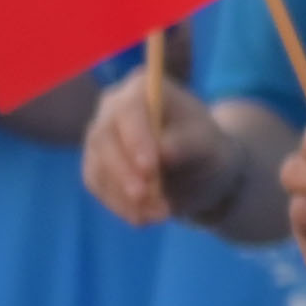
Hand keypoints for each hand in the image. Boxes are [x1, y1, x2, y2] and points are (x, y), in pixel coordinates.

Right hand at [82, 65, 238, 229]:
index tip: (151, 168)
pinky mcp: (95, 164)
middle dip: (125, 173)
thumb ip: (188, 144)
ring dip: (124, 196)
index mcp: (144, 87)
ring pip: (97, 165)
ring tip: (159, 215)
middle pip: (104, 137)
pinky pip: (98, 185)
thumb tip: (163, 151)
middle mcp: (113, 106)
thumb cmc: (209, 149)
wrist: (201, 171)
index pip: (131, 109)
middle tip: (148, 199)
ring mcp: (100, 135)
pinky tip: (143, 218)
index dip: (137, 138)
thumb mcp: (211, 146)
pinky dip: (119, 204)